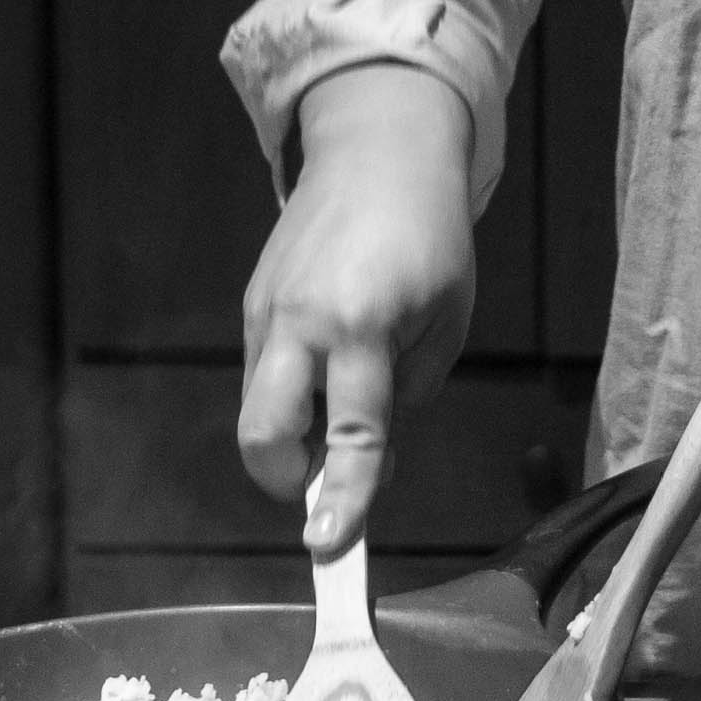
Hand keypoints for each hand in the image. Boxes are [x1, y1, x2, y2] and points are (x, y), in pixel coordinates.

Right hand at [239, 64, 480, 558]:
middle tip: (330, 478)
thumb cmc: (431, 237)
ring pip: (258, 408)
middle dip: (287, 479)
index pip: (353, 436)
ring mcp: (267, 312)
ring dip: (295, 431)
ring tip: (349, 395)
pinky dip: (292, 391)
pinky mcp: (252, 302)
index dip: (345, 498)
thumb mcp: (448, 319)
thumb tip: (374, 448)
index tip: (329, 549)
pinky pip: (263, 372)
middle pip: (263, 434)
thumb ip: (409, 391)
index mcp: (363, 326)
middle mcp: (301, 323)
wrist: (378, 151)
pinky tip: (332, 359)